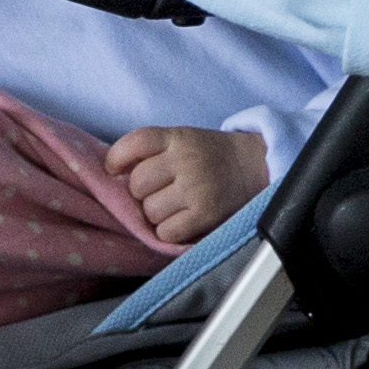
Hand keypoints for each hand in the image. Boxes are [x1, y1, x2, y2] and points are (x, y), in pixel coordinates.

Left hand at [107, 125, 265, 237]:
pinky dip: (168, 231)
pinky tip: (180, 221)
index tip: (114, 170)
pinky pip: (167, 231)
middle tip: (157, 192)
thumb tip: (115, 176)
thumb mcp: (183, 139)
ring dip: (155, 214)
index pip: (136, 142)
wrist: (254, 166)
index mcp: (177, 138)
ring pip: (150, 210)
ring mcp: (196, 188)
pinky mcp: (205, 215)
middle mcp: (186, 160)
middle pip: (138, 183)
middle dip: (141, 193)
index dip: (117, 158)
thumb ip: (153, 151)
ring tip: (172, 207)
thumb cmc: (210, 156)